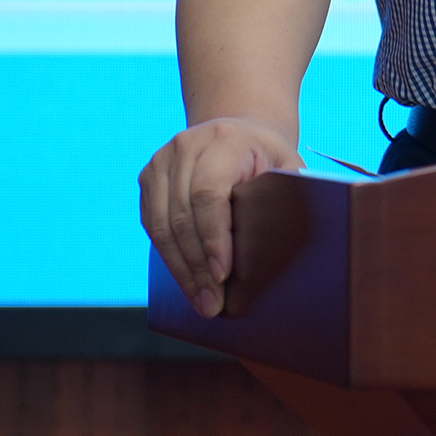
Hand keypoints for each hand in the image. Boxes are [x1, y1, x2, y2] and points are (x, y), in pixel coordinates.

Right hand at [139, 114, 301, 317]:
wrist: (238, 131)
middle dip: (197, 266)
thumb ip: (287, 195)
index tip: (223, 275)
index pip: (208, 194)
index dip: (213, 238)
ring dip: (180, 269)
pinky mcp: (148, 178)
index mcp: (223, 140)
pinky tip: (185, 281)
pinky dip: (168, 257)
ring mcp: (161, 161)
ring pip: (160, 225)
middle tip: (212, 304)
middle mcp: (185, 147)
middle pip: (182, 216)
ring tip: (200, 301)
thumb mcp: (287, 166)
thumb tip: (282, 241)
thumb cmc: (268, 157)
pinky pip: (151, 225)